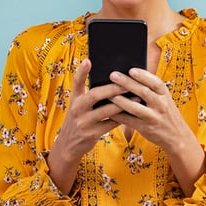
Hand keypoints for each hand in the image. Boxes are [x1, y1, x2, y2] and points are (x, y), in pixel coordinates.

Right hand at [47, 59, 125, 192]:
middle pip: (95, 95)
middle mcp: (76, 109)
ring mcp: (83, 122)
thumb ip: (91, 94)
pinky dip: (122, 118)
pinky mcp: (91, 134)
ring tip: (136, 97)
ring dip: (122, 103)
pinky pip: (110, 124)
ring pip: (105, 110)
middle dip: (112, 88)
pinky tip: (133, 112)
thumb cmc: (81, 119)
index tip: (89, 60)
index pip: (77, 82)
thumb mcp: (80, 106)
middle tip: (127, 82)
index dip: (82, 71)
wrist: (69, 145)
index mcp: (75, 99)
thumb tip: (114, 80)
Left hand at [108, 68, 193, 151]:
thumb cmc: (166, 114)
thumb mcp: (165, 100)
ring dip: (120, 100)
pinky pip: (129, 121)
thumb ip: (152, 91)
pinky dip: (118, 115)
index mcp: (165, 95)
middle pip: (143, 92)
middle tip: (113, 75)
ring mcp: (154, 117)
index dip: (143, 75)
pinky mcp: (146, 128)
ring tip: (109, 93)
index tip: (131, 69)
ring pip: (135, 107)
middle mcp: (161, 105)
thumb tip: (129, 78)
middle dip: (127, 83)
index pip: (155, 82)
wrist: (177, 136)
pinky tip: (108, 110)